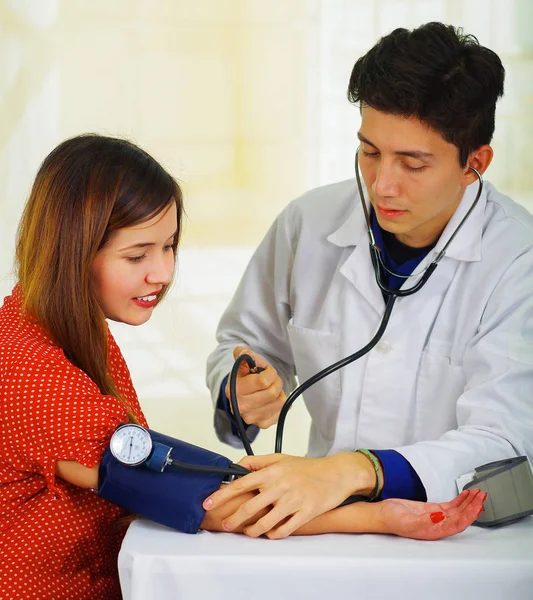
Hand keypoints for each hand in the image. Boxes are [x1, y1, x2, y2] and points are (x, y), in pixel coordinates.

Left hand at [202, 452, 374, 538]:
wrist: (336, 474)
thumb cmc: (307, 467)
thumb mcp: (280, 458)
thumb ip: (257, 462)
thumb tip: (236, 467)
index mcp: (272, 472)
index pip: (240, 484)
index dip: (221, 495)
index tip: (208, 502)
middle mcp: (280, 486)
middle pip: (249, 507)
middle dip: (233, 519)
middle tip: (226, 524)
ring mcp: (293, 501)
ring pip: (265, 523)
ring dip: (252, 530)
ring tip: (247, 531)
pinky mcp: (305, 513)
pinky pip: (283, 530)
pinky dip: (272, 535)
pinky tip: (268, 533)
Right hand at [225, 346, 285, 428]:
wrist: (240, 395)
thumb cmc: (244, 377)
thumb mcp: (242, 363)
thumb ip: (244, 354)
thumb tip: (245, 353)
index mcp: (234, 390)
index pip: (263, 381)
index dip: (270, 372)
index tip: (267, 370)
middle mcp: (241, 406)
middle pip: (272, 392)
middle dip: (276, 381)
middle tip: (272, 379)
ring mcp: (251, 418)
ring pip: (279, 402)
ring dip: (279, 392)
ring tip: (271, 388)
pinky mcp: (262, 424)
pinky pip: (281, 412)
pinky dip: (280, 403)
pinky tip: (272, 399)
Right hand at [377, 488, 486, 539]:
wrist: (382, 514)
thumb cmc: (392, 519)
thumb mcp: (407, 520)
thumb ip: (425, 520)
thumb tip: (441, 517)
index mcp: (435, 530)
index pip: (458, 524)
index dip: (470, 515)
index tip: (478, 505)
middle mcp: (438, 525)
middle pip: (461, 516)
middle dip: (473, 506)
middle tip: (482, 495)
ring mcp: (436, 517)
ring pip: (457, 510)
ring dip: (468, 502)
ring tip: (478, 493)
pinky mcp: (432, 509)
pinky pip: (450, 505)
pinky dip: (459, 500)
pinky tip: (465, 494)